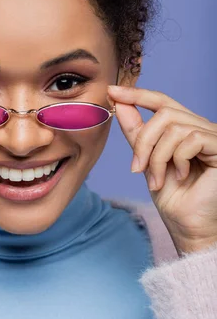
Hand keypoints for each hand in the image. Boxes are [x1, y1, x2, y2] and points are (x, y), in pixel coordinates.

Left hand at [107, 84, 216, 254]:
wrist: (188, 226)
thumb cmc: (173, 198)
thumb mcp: (147, 161)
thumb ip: (137, 133)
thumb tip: (119, 103)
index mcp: (185, 128)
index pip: (162, 101)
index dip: (138, 94)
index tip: (112, 91)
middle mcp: (202, 128)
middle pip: (164, 113)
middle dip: (144, 140)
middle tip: (137, 168)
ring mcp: (214, 137)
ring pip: (174, 127)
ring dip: (157, 156)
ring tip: (157, 180)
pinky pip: (191, 139)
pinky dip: (177, 160)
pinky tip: (181, 177)